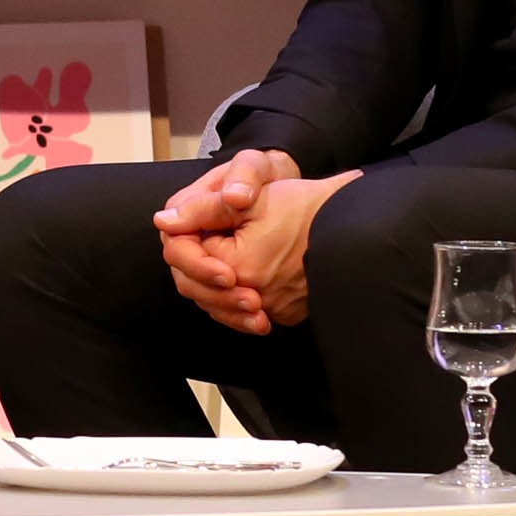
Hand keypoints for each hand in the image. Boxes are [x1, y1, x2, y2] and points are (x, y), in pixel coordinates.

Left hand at [166, 164, 354, 336]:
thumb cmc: (304, 207)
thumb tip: (164, 220)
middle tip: (201, 245)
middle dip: (194, 266)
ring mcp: (274, 310)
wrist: (352, 223)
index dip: (182, 242)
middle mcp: (256, 297)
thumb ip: (202, 211)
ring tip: (219, 268)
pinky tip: (242, 285)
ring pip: (223, 304)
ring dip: (214, 287)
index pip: (186, 261)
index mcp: (238, 267)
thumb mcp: (248, 201)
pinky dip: (239, 300)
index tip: (192, 226)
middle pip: (200, 289)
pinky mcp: (288, 314)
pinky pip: (249, 313)